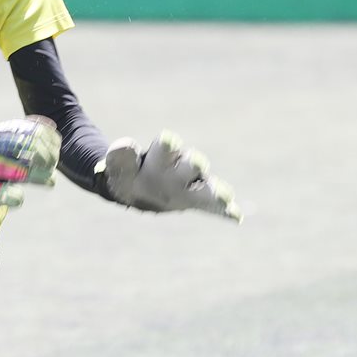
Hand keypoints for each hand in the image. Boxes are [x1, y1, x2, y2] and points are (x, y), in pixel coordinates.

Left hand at [95, 131, 239, 221]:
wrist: (138, 188)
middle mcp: (181, 167)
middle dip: (193, 164)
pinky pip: (213, 207)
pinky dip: (225, 211)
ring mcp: (192, 185)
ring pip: (206, 187)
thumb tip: (124, 146)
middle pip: (190, 164)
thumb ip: (120, 158)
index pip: (164, 147)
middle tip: (197, 162)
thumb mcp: (120, 168)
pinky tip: (236, 216)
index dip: (166, 145)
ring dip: (215, 191)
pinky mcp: (197, 202)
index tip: (168, 140)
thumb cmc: (129, 174)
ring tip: (225, 196)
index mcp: (162, 154)